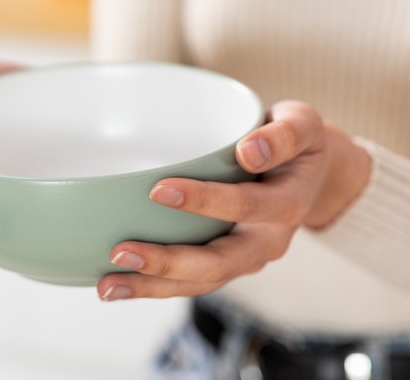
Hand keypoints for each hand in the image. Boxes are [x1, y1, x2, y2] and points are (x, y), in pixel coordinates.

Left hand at [98, 100, 371, 300]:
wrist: (306, 175)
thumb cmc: (294, 144)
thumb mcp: (301, 125)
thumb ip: (283, 134)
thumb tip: (248, 151)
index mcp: (286, 205)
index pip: (244, 206)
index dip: (204, 200)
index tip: (157, 190)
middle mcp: (266, 242)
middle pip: (217, 262)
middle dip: (167, 261)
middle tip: (120, 251)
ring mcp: (244, 260)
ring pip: (198, 283)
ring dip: (151, 285)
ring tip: (106, 285)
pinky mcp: (223, 266)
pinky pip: (188, 283)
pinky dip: (151, 287)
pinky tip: (113, 286)